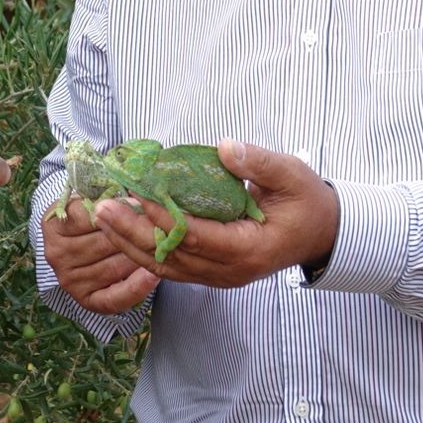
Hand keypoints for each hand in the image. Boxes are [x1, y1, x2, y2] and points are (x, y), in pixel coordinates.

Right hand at [42, 199, 158, 313]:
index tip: (140, 204)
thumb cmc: (86, 216)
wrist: (75, 242)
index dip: (118, 210)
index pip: (88, 216)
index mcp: (52, 225)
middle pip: (103, 243)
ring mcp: (69, 280)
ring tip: (160, 247)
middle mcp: (57, 255)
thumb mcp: (86, 200)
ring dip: (138, 258)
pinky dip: (136, 288)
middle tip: (156, 227)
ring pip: (113, 268)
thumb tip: (136, 200)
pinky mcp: (85, 300)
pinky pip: (114, 298)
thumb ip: (104, 198)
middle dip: (132, 234)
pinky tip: (152, 276)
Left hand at [93, 138, 337, 289]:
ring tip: (101, 217)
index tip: (137, 194)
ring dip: (130, 242)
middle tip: (102, 207)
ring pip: (165, 265)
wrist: (320, 232)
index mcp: (250, 249)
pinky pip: (171, 265)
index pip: (197, 237)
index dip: (164, 218)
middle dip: (133, 233)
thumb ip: (258, 162)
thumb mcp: (291, 175)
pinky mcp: (210, 271)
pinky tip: (122, 229)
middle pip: (172, 257)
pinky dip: (144, 247)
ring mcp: (219, 275)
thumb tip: (224, 147)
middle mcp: (230, 270)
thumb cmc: (305, 201)